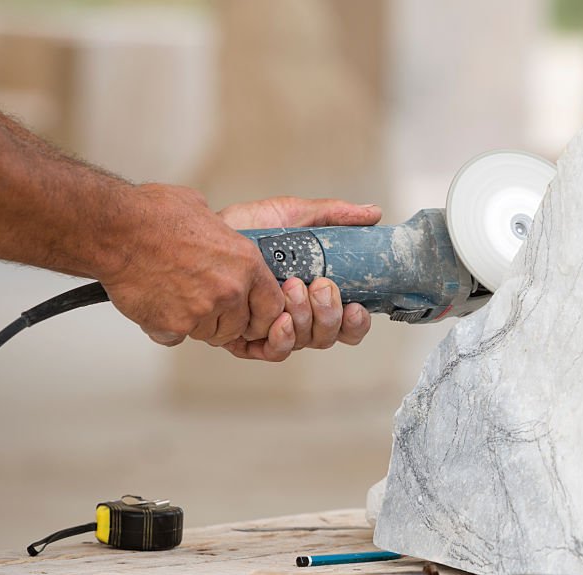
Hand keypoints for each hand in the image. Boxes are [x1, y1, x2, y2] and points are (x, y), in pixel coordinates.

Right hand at [101, 184, 286, 348]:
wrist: (115, 229)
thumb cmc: (153, 216)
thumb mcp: (205, 215)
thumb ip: (224, 239)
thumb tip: (224, 241)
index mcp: (245, 263)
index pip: (273, 305)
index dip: (261, 313)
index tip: (252, 315)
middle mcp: (230, 289)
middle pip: (239, 326)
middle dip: (223, 320)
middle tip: (202, 304)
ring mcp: (203, 310)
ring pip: (208, 333)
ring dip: (193, 323)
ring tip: (173, 295)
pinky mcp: (175, 325)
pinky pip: (176, 337)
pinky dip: (164, 327)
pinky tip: (154, 302)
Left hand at [217, 196, 380, 361]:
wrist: (209, 233)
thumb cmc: (251, 227)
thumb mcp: (297, 215)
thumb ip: (336, 215)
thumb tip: (373, 213)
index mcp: (317, 295)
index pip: (348, 322)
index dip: (356, 322)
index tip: (357, 306)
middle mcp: (299, 316)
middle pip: (328, 336)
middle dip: (329, 314)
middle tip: (320, 286)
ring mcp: (273, 329)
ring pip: (304, 342)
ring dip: (305, 319)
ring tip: (292, 288)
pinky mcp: (246, 339)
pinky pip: (271, 352)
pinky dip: (281, 339)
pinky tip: (279, 320)